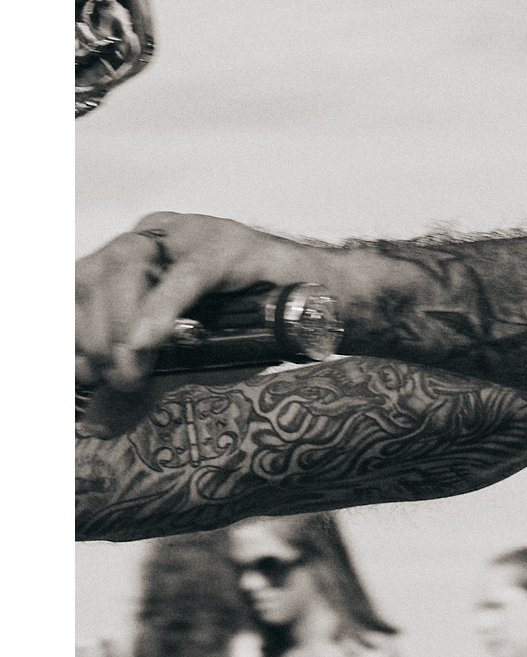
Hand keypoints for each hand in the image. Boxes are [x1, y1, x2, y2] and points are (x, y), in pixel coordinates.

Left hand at [77, 211, 319, 393]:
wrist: (328, 312)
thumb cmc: (258, 328)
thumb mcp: (184, 355)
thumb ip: (141, 375)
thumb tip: (93, 421)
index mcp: (138, 258)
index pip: (78, 281)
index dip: (68, 326)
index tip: (78, 372)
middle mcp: (158, 237)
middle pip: (95, 273)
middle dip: (92, 333)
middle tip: (115, 379)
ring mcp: (194, 234)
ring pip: (129, 267)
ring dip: (119, 324)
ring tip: (133, 369)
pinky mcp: (230, 245)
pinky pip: (184, 276)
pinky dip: (159, 311)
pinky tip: (144, 342)